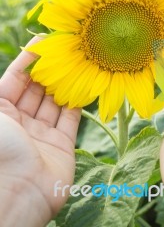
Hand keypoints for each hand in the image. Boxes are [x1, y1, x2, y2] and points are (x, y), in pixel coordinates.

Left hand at [0, 37, 80, 226]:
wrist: (16, 194)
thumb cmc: (0, 148)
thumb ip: (4, 89)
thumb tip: (20, 67)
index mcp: (0, 113)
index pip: (16, 79)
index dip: (29, 60)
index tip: (44, 41)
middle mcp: (20, 122)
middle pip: (37, 89)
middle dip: (49, 70)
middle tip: (65, 49)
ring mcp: (41, 134)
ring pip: (55, 101)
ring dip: (65, 83)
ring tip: (77, 62)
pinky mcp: (61, 145)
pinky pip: (71, 118)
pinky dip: (78, 101)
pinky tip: (85, 84)